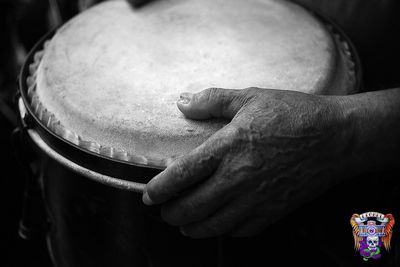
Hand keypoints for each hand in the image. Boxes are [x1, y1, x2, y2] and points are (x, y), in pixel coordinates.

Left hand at [142, 87, 354, 237]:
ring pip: (213, 226)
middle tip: (165, 211)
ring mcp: (256, 199)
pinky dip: (224, 231)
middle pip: (192, 207)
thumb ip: (212, 100)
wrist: (336, 137)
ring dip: (192, 228)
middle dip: (171, 213)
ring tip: (184, 224)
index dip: (159, 189)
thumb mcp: (251, 98)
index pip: (182, 175)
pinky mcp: (273, 211)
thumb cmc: (293, 114)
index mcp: (228, 148)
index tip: (148, 196)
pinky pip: (241, 230)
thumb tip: (182, 102)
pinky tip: (219, 224)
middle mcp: (238, 178)